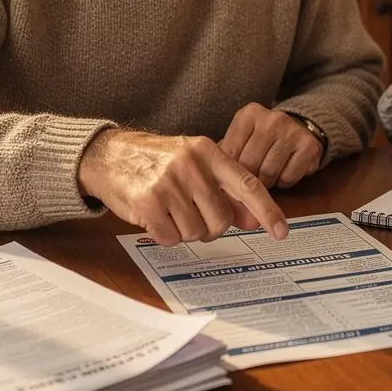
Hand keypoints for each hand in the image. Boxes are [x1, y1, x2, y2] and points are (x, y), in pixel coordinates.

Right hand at [78, 127, 287, 246]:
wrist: (110, 154)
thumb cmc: (158, 161)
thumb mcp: (195, 165)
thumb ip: (225, 190)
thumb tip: (254, 219)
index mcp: (208, 152)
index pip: (247, 184)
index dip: (267, 210)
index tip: (281, 232)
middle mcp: (191, 165)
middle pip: (221, 219)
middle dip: (210, 226)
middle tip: (191, 213)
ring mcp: (168, 183)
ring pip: (196, 232)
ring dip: (185, 230)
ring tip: (170, 210)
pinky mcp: (147, 203)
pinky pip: (171, 238)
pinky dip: (165, 235)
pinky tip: (155, 216)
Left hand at [219, 103, 322, 188]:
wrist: (301, 128)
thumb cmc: (263, 139)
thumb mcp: (243, 138)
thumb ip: (226, 155)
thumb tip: (210, 183)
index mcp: (249, 114)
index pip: (231, 152)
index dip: (230, 170)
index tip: (232, 176)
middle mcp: (272, 118)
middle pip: (250, 164)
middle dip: (248, 179)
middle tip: (250, 180)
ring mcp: (292, 130)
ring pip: (269, 173)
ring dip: (266, 182)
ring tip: (267, 175)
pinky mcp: (308, 145)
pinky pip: (288, 178)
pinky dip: (284, 182)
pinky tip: (284, 171)